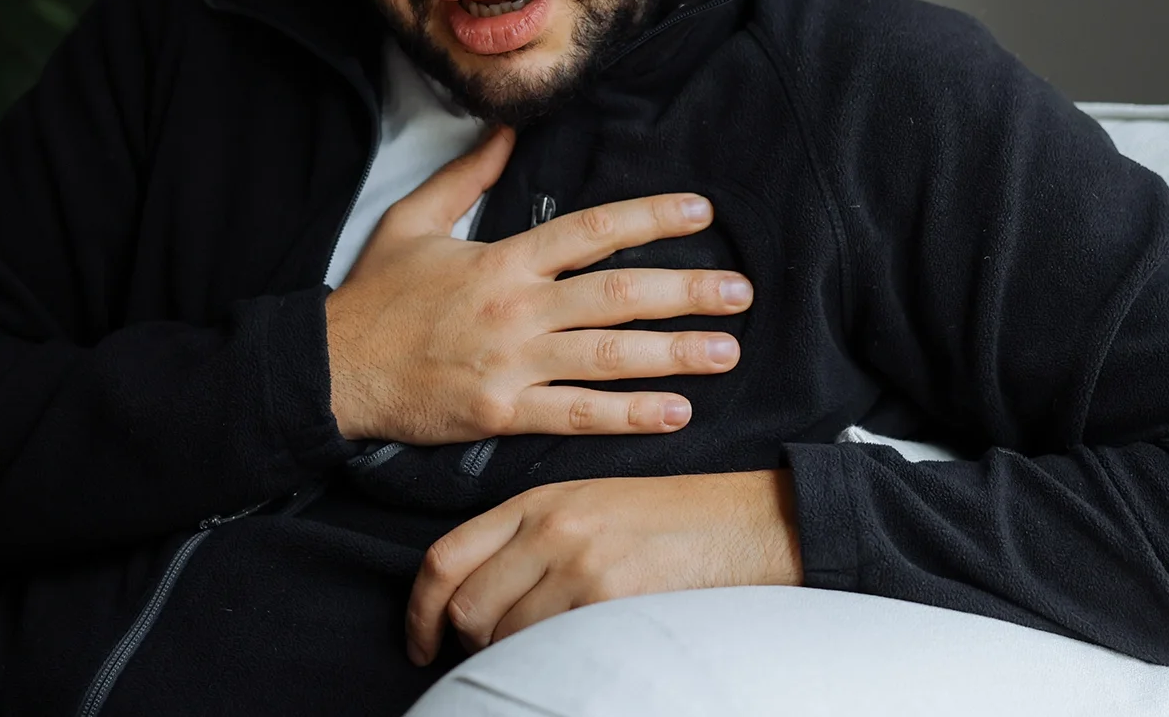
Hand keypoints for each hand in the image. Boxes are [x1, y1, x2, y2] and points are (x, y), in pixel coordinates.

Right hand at [324, 127, 752, 444]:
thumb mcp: (414, 221)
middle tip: (741, 291)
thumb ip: (467, 177)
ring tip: (727, 351)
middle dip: (686, 292)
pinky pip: (576, 415)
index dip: (651, 219)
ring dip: (675, 353)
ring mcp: (511, 363)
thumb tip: (508, 129)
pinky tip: (675, 413)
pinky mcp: (501, 412)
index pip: (592, 230)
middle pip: (617, 294)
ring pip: (608, 355)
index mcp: (503, 260)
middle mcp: (516, 308)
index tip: (700, 213)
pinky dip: (629, 415)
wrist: (332, 370)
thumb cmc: (374, 298)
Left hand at [406, 470, 801, 663]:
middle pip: (467, 607)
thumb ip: (532, 541)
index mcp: (539, 502)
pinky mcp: (609, 600)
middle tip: (494, 657)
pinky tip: (580, 656)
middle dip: (470, 644)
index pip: (446, 558)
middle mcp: (550, 530)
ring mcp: (578, 565)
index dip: (420, 611)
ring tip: (552, 650)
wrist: (748, 523)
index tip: (421, 642)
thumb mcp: (591, 508)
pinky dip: (552, 667)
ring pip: (505, 639)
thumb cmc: (674, 523)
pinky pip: (550, 652)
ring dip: (515, 659)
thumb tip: (481, 599)